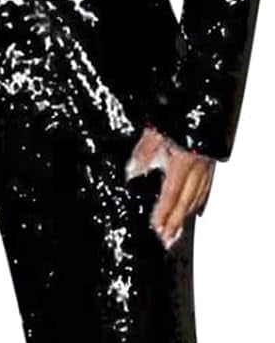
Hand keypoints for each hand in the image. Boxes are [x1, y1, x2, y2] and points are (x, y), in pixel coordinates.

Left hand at [125, 124, 215, 249]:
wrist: (201, 102)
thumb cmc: (177, 114)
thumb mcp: (155, 131)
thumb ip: (143, 153)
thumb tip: (132, 172)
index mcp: (183, 160)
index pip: (171, 193)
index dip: (163, 213)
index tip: (156, 228)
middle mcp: (198, 166)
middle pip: (186, 201)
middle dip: (175, 222)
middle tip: (167, 240)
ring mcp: (207, 165)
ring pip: (197, 197)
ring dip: (185, 216)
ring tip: (176, 232)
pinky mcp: (211, 161)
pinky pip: (205, 187)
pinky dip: (197, 202)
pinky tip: (193, 209)